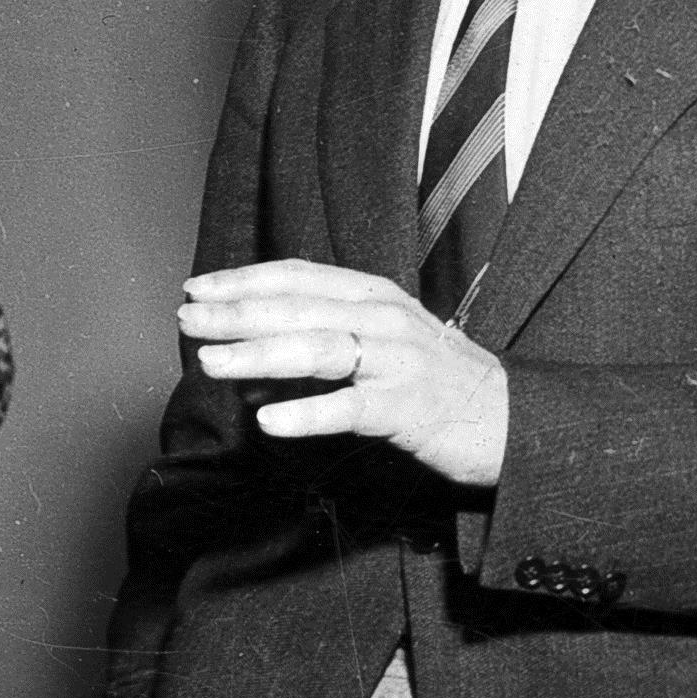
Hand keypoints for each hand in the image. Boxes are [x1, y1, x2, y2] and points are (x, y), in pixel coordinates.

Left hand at [177, 258, 507, 486]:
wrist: (509, 418)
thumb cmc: (437, 383)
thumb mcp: (381, 347)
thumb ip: (323, 346)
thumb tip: (252, 359)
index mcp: (374, 295)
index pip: (298, 276)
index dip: (244, 279)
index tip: (198, 287)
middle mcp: (384, 318)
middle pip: (298, 307)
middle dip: (236, 312)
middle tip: (186, 318)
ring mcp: (397, 360)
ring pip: (317, 349)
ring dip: (258, 354)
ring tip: (211, 362)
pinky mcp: (408, 407)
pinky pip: (349, 408)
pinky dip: (306, 413)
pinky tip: (269, 421)